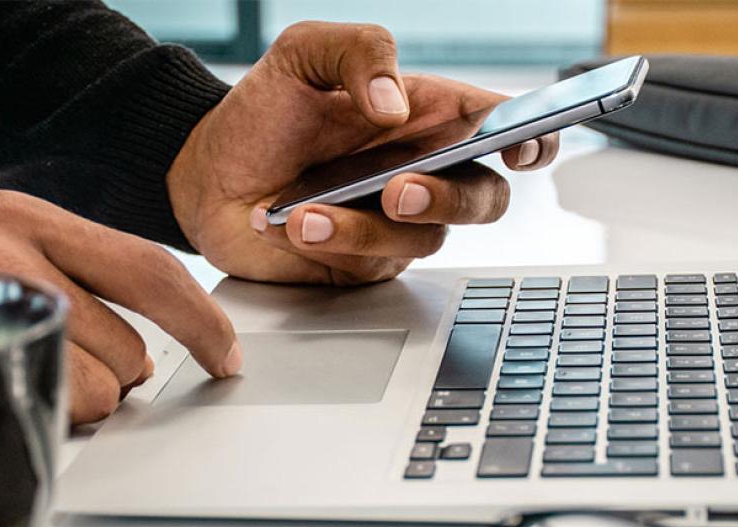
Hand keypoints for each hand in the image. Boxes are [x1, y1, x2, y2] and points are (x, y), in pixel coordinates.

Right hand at [0, 191, 239, 423]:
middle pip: (132, 345)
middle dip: (114, 379)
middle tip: (60, 372)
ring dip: (74, 403)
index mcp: (29, 216)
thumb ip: (71, 282)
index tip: (227, 355)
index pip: (151, 268)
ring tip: (12, 379)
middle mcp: (13, 243)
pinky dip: (42, 418)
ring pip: (99, 385)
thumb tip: (150, 355)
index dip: (202, 320)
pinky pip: (53, 406)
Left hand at [167, 21, 558, 285]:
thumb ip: (360, 51)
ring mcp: (397, 224)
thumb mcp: (303, 53)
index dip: (533, 139)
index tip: (522, 147)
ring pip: (426, 239)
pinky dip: (332, 244)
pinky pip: (372, 264)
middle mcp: (425, 172)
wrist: (204, 173)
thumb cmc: (263, 112)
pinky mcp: (364, 263)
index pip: (504, 127)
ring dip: (366, 227)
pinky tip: (290, 223)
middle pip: (486, 198)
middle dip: (450, 198)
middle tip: (398, 189)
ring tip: (306, 210)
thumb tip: (397, 103)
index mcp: (429, 116)